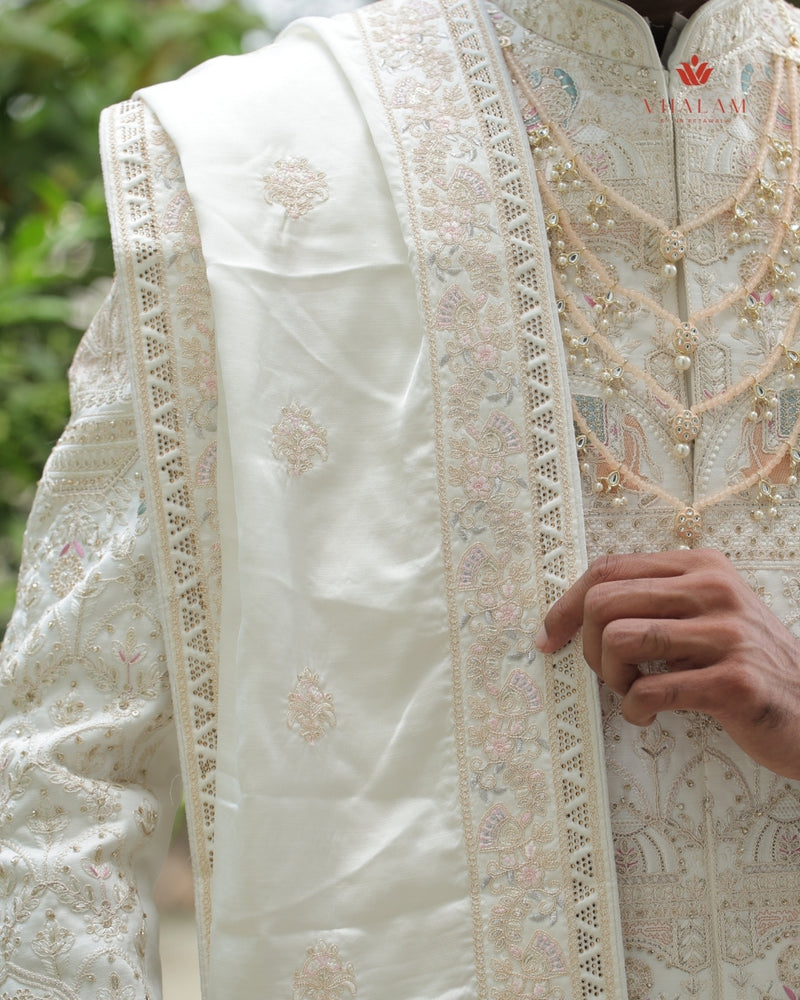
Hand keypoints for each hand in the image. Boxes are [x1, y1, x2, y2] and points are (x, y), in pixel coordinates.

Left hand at [536, 548, 799, 777]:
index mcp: (701, 566)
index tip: (550, 637)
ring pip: (619, 639)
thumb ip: (652, 602)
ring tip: (631, 692)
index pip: (608, 568)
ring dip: (611, 677)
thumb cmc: (744, 664)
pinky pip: (650, 690)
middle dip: (587, 645)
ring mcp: (728, 634)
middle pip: (604, 600)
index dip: (566, 605)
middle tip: (606, 674)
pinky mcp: (734, 682)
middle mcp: (715, 589)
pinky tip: (648, 716)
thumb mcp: (704, 615)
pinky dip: (635, 710)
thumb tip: (572, 611)